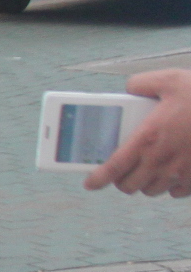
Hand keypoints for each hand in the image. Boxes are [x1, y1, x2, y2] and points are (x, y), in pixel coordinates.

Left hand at [87, 68, 190, 195]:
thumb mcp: (169, 79)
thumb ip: (141, 83)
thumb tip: (129, 88)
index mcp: (148, 138)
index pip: (114, 167)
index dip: (97, 179)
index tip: (89, 183)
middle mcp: (161, 161)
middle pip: (130, 185)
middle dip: (121, 180)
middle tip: (122, 169)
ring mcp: (181, 172)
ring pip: (152, 190)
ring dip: (145, 183)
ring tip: (145, 170)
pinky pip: (176, 192)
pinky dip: (170, 187)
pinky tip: (170, 173)